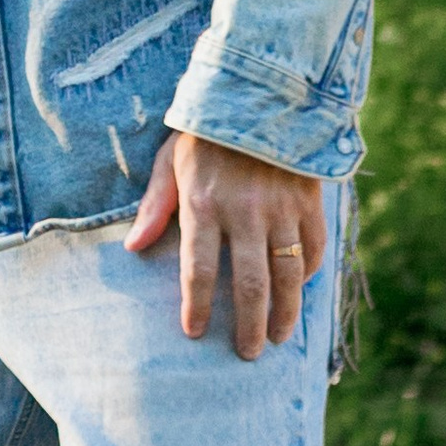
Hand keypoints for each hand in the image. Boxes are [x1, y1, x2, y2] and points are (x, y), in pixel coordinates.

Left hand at [126, 131, 324, 359]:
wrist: (261, 92)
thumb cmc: (206, 131)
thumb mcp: (171, 161)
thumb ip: (155, 206)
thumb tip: (133, 248)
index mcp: (203, 204)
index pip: (199, 270)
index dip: (197, 306)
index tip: (195, 333)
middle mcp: (245, 212)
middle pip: (250, 284)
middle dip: (249, 326)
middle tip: (249, 354)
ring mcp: (282, 208)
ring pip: (287, 276)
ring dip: (285, 313)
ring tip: (280, 338)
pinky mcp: (309, 200)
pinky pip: (312, 249)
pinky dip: (306, 275)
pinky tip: (298, 291)